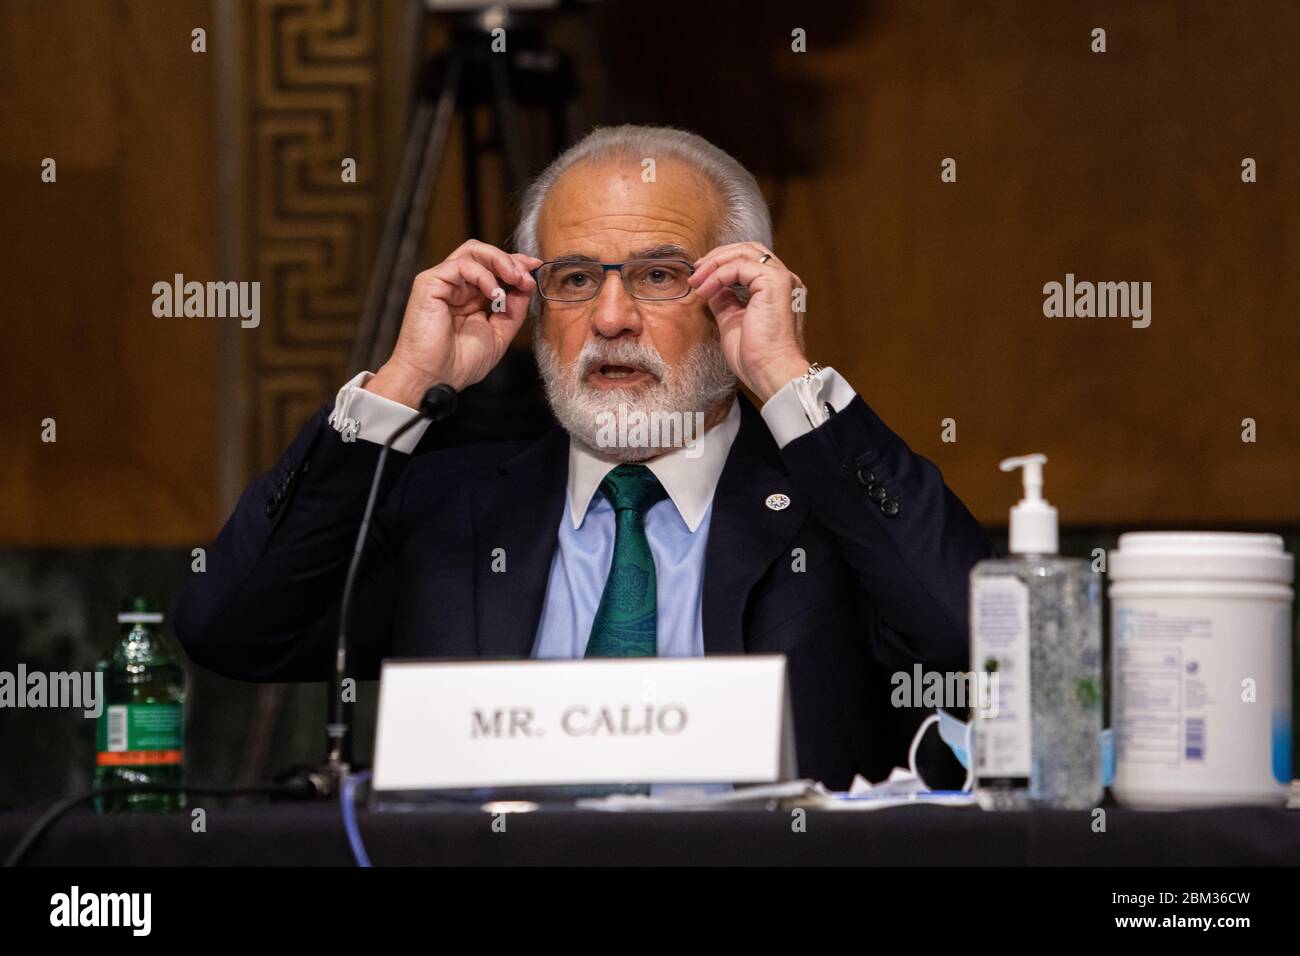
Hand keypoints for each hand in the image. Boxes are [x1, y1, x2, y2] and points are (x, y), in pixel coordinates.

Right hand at [366, 240, 540, 407]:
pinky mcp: (430, 282)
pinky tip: (495, 294)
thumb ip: (513, 310)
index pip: (493, 268)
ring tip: (516, 279)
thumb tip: (526, 287)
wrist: (434, 379)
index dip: (515, 265)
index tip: (535, 269)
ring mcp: (443, 282)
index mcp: (470, 297)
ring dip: (500, 261)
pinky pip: (461, 265)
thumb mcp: (499, 335)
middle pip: (484, 254)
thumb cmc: (459, 364)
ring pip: (472, 251)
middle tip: (526, 276)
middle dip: (511, 261)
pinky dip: (484, 275)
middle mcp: (456, 286)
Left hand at [688, 242, 808, 401]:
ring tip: (696, 281)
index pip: (750, 261)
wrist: (770, 372)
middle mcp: (784, 280)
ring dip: (715, 263)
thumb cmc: (756, 357)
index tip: (700, 277)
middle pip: (748, 249)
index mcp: (777, 290)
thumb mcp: (732, 322)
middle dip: (718, 257)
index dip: (722, 263)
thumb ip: (725, 302)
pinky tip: (705, 290)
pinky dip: (718, 275)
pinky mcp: (774, 282)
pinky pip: (739, 266)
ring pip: (744, 252)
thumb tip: (712, 288)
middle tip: (695, 272)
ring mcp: (782, 279)